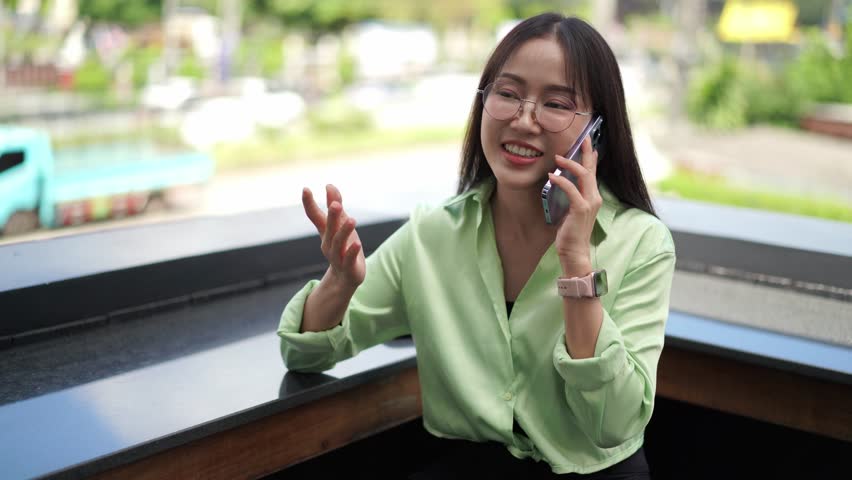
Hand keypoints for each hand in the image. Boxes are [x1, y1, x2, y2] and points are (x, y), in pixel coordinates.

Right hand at [302, 184, 365, 288]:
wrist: (345, 278)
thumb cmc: (344, 247)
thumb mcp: (341, 225)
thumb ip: (335, 205)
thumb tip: (329, 185)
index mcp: (326, 232)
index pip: (315, 216)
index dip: (309, 203)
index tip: (306, 189)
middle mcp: (328, 243)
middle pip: (329, 228)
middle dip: (332, 216)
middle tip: (335, 204)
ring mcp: (338, 256)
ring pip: (339, 243)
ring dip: (344, 232)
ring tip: (352, 220)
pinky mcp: (348, 267)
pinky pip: (349, 259)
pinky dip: (352, 251)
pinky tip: (357, 243)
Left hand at [547, 136, 600, 274]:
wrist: (574, 251)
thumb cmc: (570, 232)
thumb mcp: (571, 210)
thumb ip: (571, 197)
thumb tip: (562, 183)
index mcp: (592, 197)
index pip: (593, 173)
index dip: (591, 158)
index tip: (589, 145)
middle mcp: (594, 197)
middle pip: (591, 169)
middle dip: (586, 152)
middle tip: (583, 137)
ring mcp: (589, 203)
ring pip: (583, 176)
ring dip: (570, 164)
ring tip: (557, 157)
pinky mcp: (581, 209)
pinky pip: (571, 189)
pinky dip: (561, 181)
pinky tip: (551, 176)